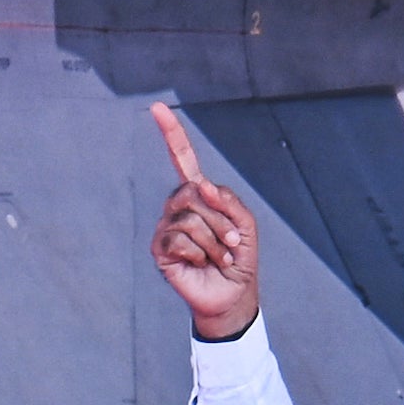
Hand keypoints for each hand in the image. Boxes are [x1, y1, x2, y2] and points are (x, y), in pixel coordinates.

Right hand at [149, 102, 260, 339]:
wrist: (233, 296)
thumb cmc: (239, 259)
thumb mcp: (246, 224)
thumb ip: (228, 200)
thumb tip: (201, 186)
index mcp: (199, 195)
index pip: (182, 160)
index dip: (171, 134)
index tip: (157, 108)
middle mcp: (178, 207)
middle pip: (194, 191)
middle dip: (221, 219)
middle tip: (231, 242)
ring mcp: (167, 227)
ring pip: (190, 218)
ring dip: (215, 241)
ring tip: (220, 257)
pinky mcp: (160, 250)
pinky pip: (179, 239)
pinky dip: (199, 253)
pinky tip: (201, 264)